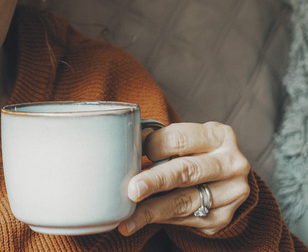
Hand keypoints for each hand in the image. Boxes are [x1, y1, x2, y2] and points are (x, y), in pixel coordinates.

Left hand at [118, 122, 250, 235]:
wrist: (222, 180)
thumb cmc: (193, 154)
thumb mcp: (184, 140)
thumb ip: (159, 142)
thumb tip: (126, 147)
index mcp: (218, 135)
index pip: (178, 139)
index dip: (151, 146)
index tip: (130, 154)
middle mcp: (231, 163)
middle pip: (186, 171)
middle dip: (155, 181)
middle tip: (132, 190)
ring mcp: (231, 193)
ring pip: (184, 203)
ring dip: (151, 211)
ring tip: (127, 219)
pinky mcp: (223, 217)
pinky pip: (187, 221)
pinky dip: (161, 220)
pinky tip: (140, 222)